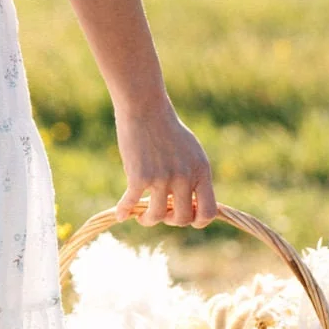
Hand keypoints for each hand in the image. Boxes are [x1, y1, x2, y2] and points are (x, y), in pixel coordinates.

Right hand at [114, 99, 215, 227]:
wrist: (145, 107)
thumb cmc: (166, 127)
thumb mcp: (191, 150)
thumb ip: (194, 175)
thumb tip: (192, 201)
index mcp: (201, 171)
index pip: (208, 212)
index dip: (197, 221)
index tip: (183, 215)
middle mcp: (184, 177)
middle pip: (181, 218)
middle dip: (170, 220)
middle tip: (160, 212)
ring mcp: (162, 178)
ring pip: (157, 215)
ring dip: (147, 220)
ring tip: (141, 215)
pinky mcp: (139, 176)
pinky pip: (131, 203)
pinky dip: (123, 211)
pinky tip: (120, 214)